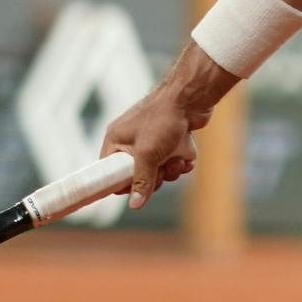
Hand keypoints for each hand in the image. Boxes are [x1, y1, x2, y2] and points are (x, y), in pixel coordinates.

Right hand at [100, 85, 208, 209]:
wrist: (192, 97)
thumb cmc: (163, 119)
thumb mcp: (147, 154)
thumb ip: (141, 181)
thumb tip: (134, 205)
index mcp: (117, 140)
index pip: (110, 171)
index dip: (123, 184)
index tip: (136, 190)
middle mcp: (132, 140)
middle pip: (138, 174)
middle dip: (155, 177)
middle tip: (162, 172)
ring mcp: (153, 138)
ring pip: (159, 169)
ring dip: (171, 170)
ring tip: (178, 161)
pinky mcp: (172, 138)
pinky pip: (173, 160)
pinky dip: (181, 161)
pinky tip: (187, 156)